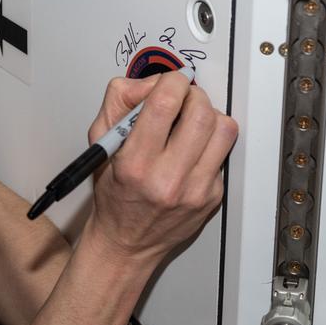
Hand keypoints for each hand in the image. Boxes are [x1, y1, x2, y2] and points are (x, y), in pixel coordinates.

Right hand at [84, 72, 237, 263]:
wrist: (127, 243)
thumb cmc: (114, 194)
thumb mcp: (100, 143)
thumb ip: (120, 102)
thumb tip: (154, 82)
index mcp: (135, 163)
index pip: (164, 103)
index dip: (172, 81)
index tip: (170, 83)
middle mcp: (168, 179)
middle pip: (201, 113)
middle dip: (193, 95)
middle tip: (183, 99)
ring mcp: (195, 190)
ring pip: (223, 130)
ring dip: (209, 115)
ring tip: (192, 121)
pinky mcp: (213, 197)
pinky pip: (224, 153)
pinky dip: (211, 143)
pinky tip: (193, 150)